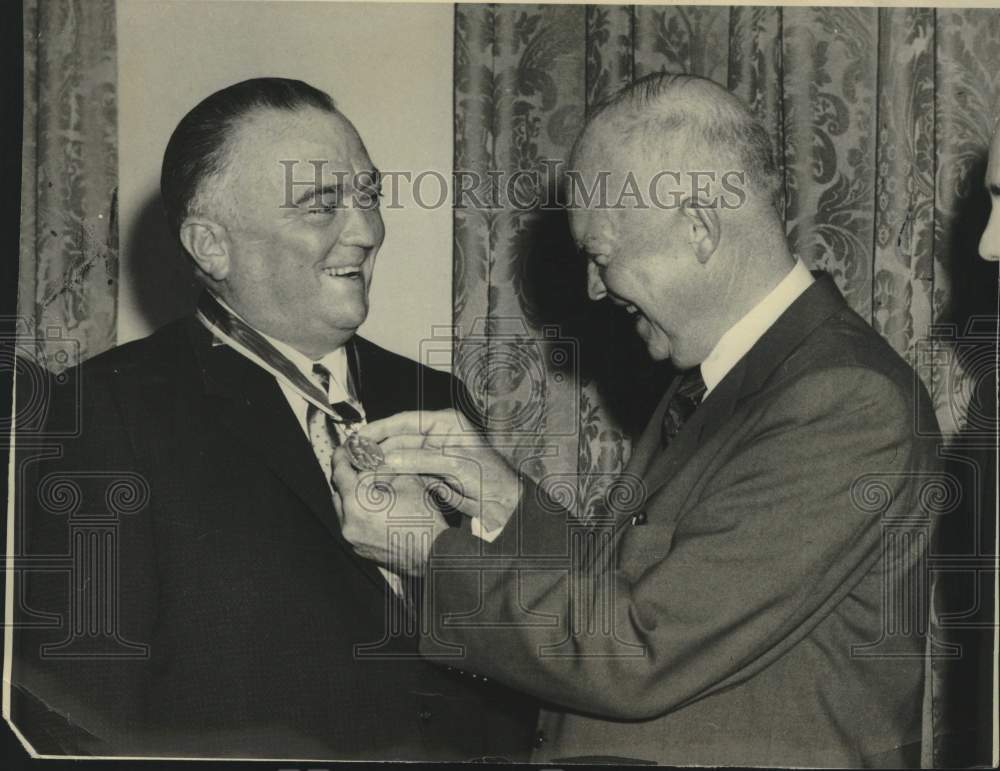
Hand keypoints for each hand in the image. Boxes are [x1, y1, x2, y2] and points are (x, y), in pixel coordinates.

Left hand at [332, 445, 448, 575]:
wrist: (435, 555)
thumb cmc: (425, 520)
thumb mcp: (408, 482)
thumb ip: (385, 470)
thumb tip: (374, 462)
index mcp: (358, 503)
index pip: (339, 472)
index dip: (341, 457)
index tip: (343, 449)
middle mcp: (349, 523)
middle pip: (338, 491)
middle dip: (349, 478)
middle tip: (363, 467)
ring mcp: (352, 539)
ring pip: (343, 508)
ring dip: (353, 497)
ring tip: (374, 489)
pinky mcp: (359, 549)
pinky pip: (351, 524)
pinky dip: (359, 513)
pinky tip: (378, 508)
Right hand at [360, 409, 519, 532]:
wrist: (507, 505)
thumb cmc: (492, 479)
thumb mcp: (455, 465)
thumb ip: (421, 460)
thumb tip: (388, 458)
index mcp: (447, 423)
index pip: (405, 420)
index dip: (381, 428)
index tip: (360, 436)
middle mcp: (438, 435)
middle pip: (399, 437)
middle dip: (377, 447)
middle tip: (355, 456)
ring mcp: (435, 454)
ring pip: (400, 455)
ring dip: (382, 462)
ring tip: (360, 469)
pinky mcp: (433, 473)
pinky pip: (407, 470)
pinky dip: (392, 474)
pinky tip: (377, 480)